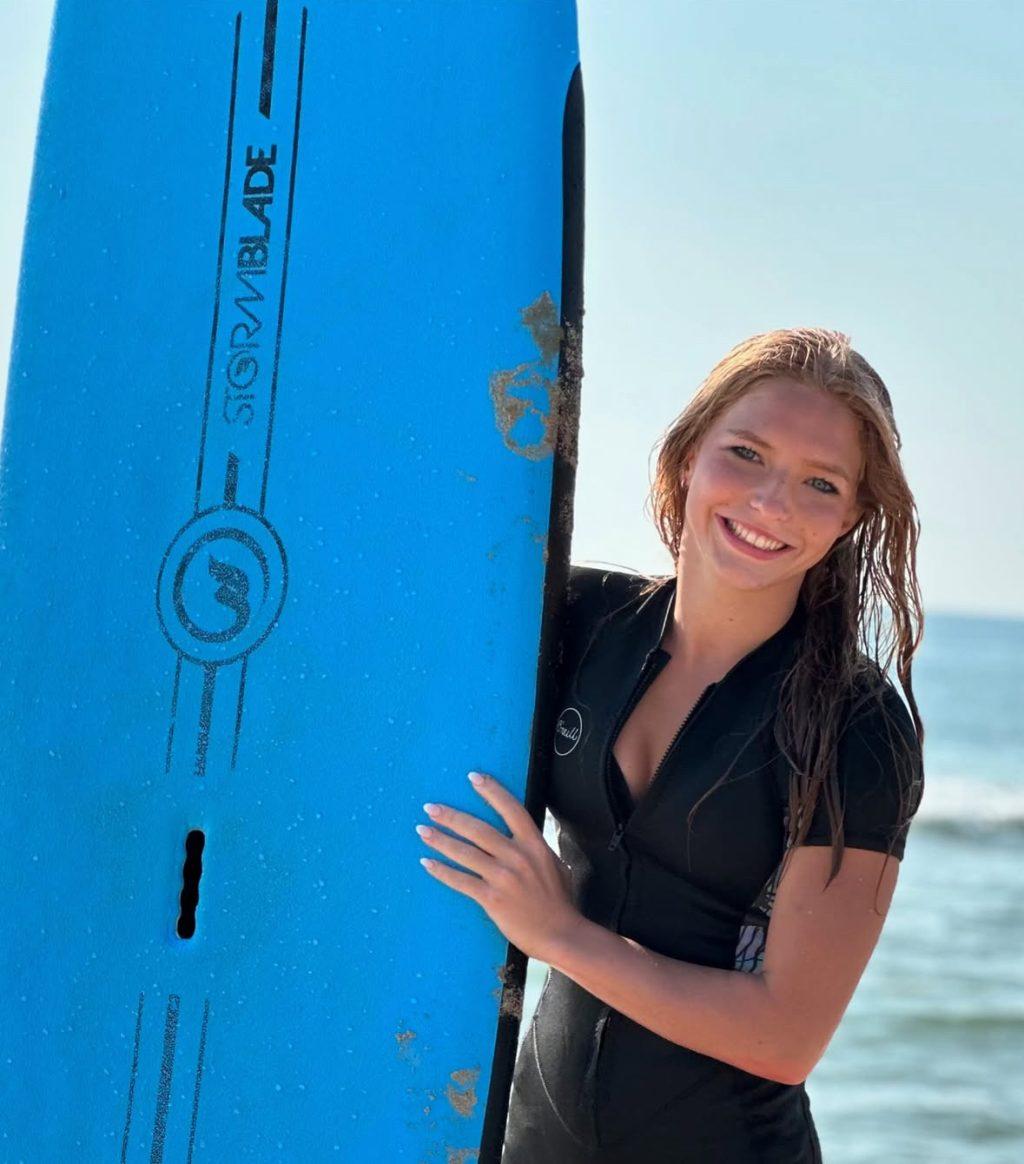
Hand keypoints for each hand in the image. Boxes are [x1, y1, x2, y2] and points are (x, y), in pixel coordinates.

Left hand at [416, 771, 582, 963]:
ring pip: (465, 853)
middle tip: (430, 807)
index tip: (472, 777)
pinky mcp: (492, 898)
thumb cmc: (560, 901)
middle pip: (478, 829)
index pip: (511, 809)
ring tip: (422, 830)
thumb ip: (535, 849)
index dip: (492, 791)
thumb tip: (522, 837)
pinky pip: (461, 881)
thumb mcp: (555, 865)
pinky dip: (442, 871)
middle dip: (452, 816)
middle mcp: (517, 856)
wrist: (561, 934)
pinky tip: (427, 863)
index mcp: (535, 844)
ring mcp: (503, 877)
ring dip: (440, 840)